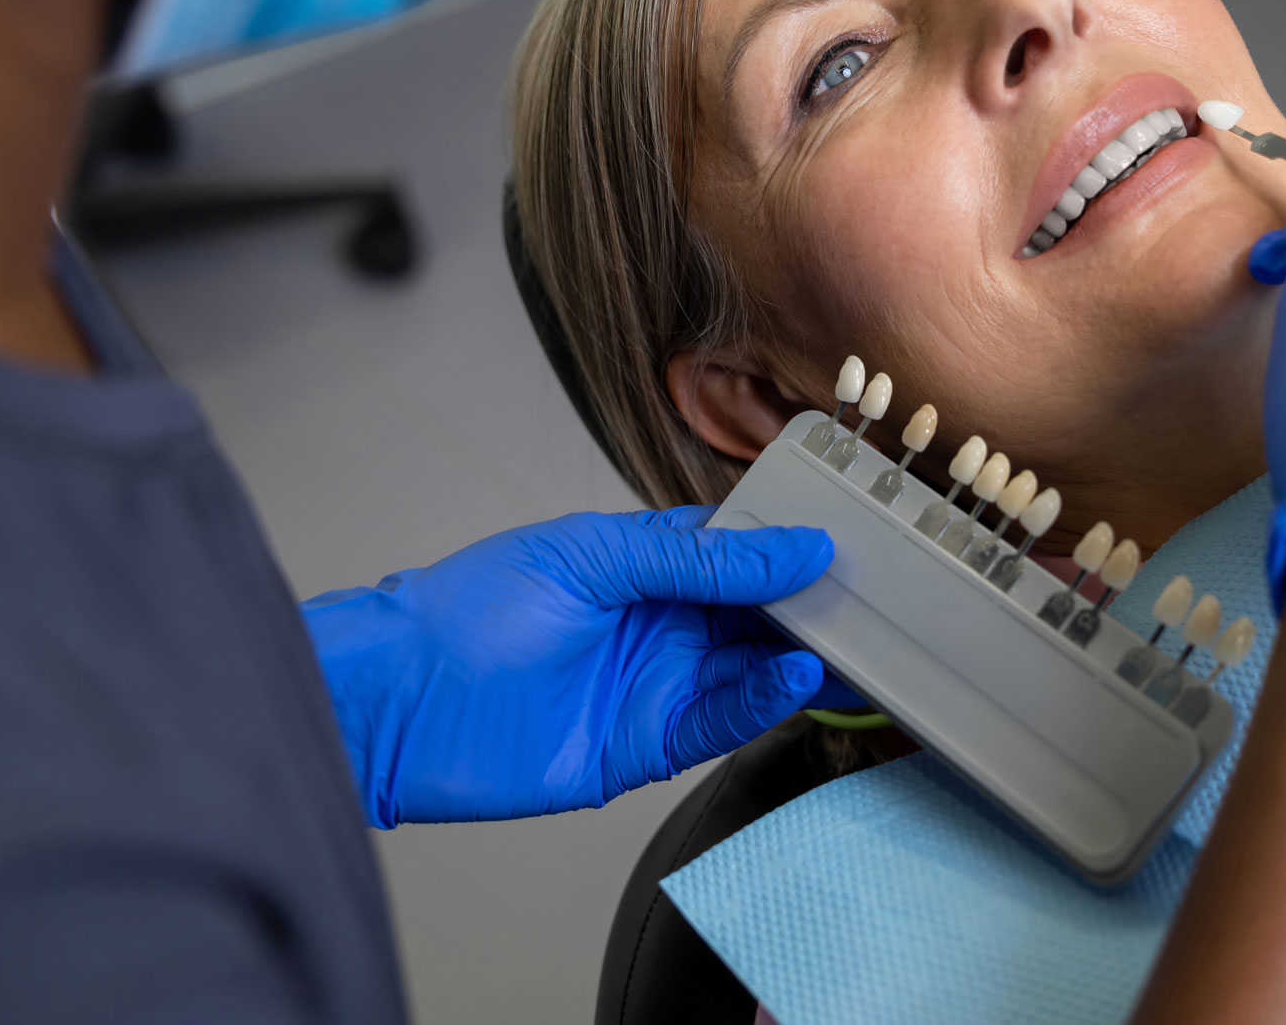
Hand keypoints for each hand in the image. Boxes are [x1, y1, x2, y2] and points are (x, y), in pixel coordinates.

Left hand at [300, 506, 837, 825]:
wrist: (401, 702)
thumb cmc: (472, 609)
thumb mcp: (590, 558)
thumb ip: (692, 558)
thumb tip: (790, 547)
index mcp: (644, 563)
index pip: (741, 548)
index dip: (794, 545)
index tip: (857, 539)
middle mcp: (660, 623)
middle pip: (760, 613)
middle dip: (818, 606)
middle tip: (884, 598)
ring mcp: (657, 685)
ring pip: (754, 669)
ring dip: (805, 656)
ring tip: (858, 640)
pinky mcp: (647, 746)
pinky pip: (722, 722)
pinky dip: (764, 702)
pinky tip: (796, 677)